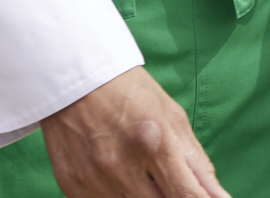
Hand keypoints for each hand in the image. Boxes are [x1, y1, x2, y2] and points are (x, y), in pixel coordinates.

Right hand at [41, 66, 227, 197]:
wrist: (76, 82)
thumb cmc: (133, 96)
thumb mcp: (174, 119)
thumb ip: (198, 164)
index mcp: (155, 143)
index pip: (186, 195)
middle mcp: (122, 166)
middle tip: (174, 184)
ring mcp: (93, 180)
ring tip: (147, 177)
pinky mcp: (72, 187)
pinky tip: (123, 181)